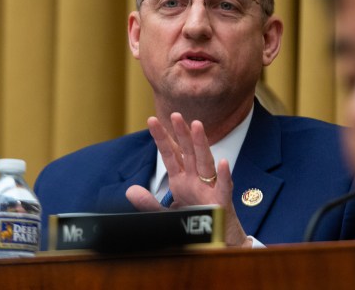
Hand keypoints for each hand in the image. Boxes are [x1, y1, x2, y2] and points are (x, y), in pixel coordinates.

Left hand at [125, 113, 251, 247]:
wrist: (217, 240)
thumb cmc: (194, 221)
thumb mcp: (166, 214)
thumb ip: (148, 203)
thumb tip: (130, 190)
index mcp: (181, 180)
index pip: (170, 155)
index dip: (162, 138)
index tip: (152, 120)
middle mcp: (195, 179)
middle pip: (188, 152)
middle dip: (181, 133)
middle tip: (175, 114)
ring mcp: (210, 188)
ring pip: (205, 162)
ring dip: (201, 144)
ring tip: (197, 125)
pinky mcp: (222, 202)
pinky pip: (224, 187)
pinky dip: (224, 175)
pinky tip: (223, 162)